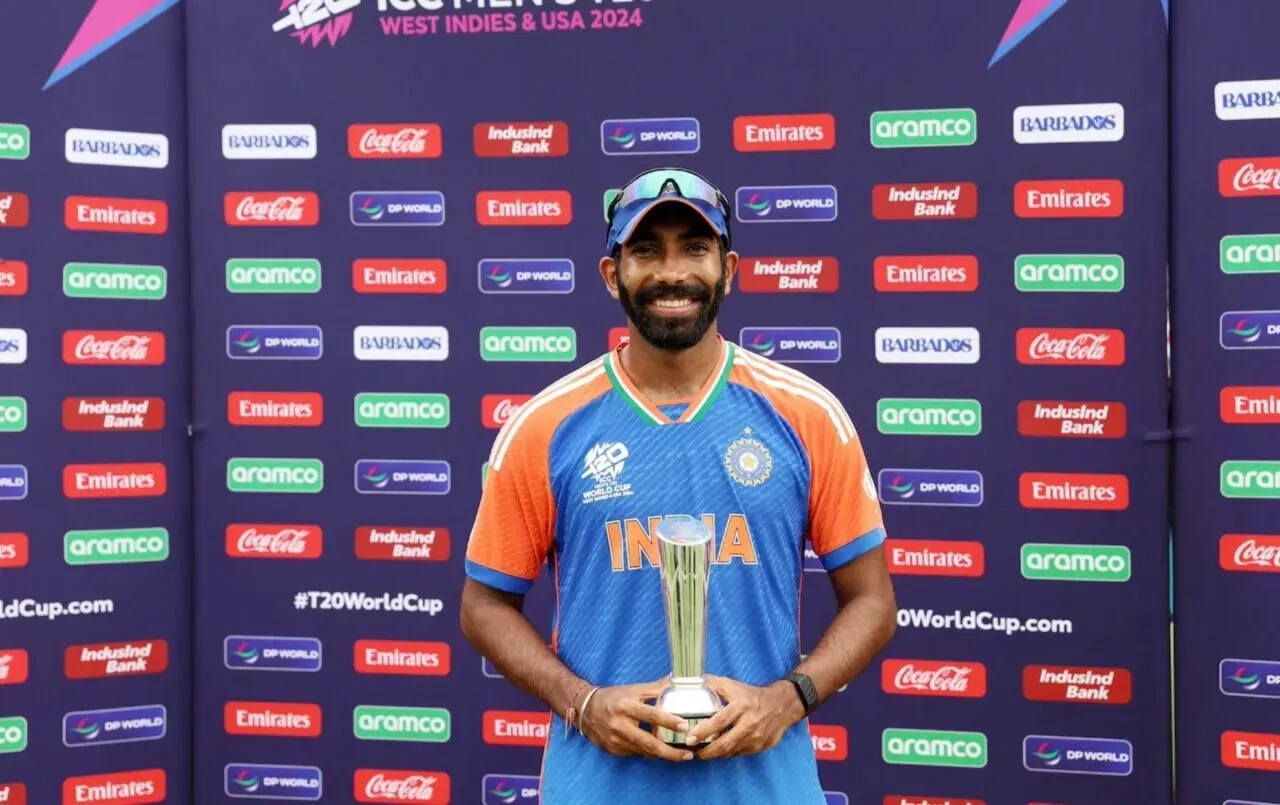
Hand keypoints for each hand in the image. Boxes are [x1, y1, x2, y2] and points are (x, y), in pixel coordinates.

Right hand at [576, 678, 695, 761]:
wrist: (585, 709)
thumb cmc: (613, 697)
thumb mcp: (633, 690)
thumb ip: (656, 688)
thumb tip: (676, 680)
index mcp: (626, 706)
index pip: (651, 715)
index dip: (669, 721)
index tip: (685, 726)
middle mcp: (620, 725)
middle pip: (648, 743)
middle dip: (670, 752)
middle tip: (689, 755)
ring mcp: (616, 740)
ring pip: (644, 751)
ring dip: (664, 755)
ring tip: (682, 755)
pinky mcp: (614, 750)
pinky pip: (636, 753)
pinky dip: (650, 753)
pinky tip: (661, 752)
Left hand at [685, 675, 806, 759]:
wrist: (782, 704)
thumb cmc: (752, 695)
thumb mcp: (732, 686)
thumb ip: (711, 684)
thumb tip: (689, 682)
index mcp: (741, 706)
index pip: (719, 722)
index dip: (703, 732)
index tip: (690, 738)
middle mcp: (750, 723)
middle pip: (725, 743)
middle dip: (707, 751)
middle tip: (694, 751)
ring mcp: (757, 737)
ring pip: (732, 752)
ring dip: (716, 754)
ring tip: (703, 752)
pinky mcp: (761, 746)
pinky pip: (740, 753)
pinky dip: (728, 754)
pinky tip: (720, 751)